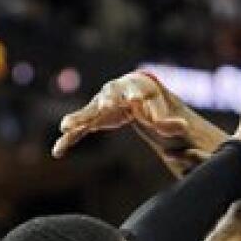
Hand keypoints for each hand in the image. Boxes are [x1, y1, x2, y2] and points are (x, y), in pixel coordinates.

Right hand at [52, 71, 192, 158]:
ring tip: (66, 127)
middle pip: (107, 98)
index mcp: (132, 89)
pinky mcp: (91, 119)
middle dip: (104, 103)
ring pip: (87, 113)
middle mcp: (112, 94)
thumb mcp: (160, 110)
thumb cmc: (149, 100)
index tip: (137, 101)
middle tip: (103, 106)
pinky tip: (58, 151)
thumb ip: (168, 121)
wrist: (133, 92)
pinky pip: (78, 130)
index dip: (136, 97)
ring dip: (78, 120)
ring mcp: (98, 106)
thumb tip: (182, 128)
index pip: (135, 93)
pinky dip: (68, 139)